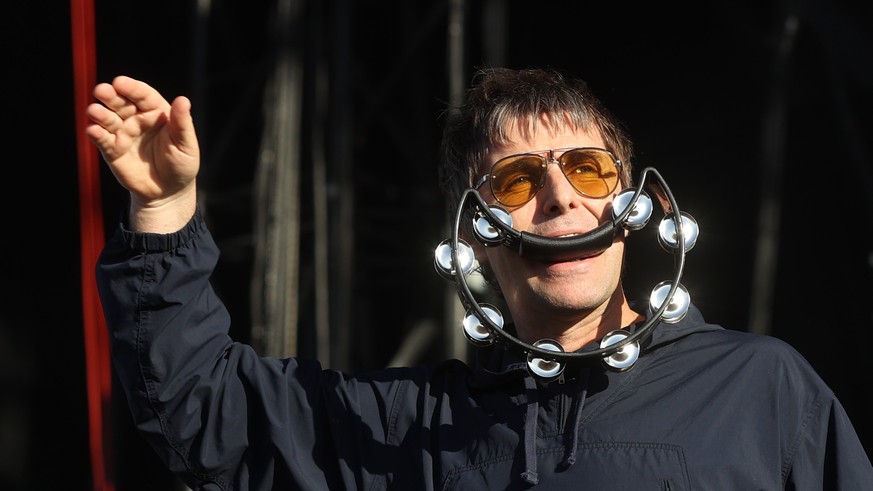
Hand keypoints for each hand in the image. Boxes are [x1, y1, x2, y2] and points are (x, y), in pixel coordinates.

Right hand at [86, 76, 198, 231]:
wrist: (168, 192)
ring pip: (108, 119)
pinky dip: (96, 133)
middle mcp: (137, 119)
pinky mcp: (112, 150)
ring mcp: (123, 134)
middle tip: (101, 91)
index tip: (119, 82)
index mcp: (156, 112)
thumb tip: (183, 100)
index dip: (131, 88)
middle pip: (121, 102)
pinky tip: (92, 130)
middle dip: (110, 95)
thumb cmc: (181, 164)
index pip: (142, 95)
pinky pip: (102, 139)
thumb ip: (182, 123)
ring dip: (99, 113)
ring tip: (94, 111)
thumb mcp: (186, 144)